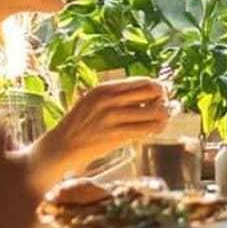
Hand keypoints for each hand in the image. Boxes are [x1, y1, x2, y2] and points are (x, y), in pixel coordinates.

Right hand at [28, 77, 169, 188]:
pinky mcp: (116, 135)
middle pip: (152, 92)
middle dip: (163, 99)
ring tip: (163, 120)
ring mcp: (113, 117)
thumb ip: (117, 96)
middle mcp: (109, 99)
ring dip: (164, 116)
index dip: (157, 87)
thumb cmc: (80, 124)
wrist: (62, 146)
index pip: (143, 81)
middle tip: (164, 107)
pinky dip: (157, 129)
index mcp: (105, 88)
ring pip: (154, 112)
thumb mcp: (94, 101)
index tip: (162, 95)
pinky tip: (156, 130)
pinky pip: (147, 129)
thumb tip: (149, 92)